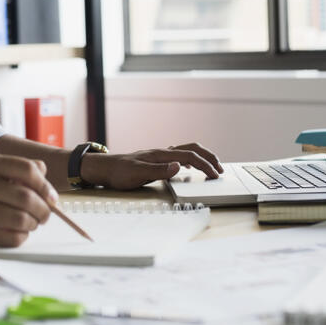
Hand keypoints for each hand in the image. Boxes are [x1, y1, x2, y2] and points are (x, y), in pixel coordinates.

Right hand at [0, 154, 57, 246]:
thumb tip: (45, 174)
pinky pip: (10, 238)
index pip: (27, 169)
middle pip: (26, 198)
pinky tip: (18, 233)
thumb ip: (16, 168)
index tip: (50, 197)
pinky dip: (21, 237)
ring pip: (20, 220)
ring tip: (31, 223)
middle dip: (43, 210)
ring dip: (33, 224)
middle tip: (44, 215)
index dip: (45, 185)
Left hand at [80, 143, 223, 189]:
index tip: (215, 176)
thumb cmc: (119, 172)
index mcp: (161, 155)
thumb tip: (179, 166)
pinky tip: (189, 168)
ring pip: (187, 151)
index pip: (190, 157)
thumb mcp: (138, 174)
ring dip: (202, 157)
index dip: (205, 165)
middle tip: (220, 169)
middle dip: (209, 157)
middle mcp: (162, 152)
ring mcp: (160, 155)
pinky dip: (191, 160)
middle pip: (193, 149)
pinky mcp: (156, 160)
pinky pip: (179, 155)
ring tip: (211, 167)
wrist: (105, 168)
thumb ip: (159, 171)